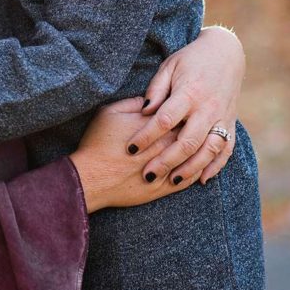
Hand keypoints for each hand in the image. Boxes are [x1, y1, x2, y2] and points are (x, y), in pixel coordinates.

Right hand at [70, 97, 198, 211]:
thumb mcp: (110, 113)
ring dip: (198, 151)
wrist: (91, 178)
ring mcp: (166, 169)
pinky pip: (188, 180)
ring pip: (194, 158)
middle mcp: (164, 146)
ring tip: (198, 144)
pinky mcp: (163, 188)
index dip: (185, 110)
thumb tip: (151, 100)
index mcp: (154, 125)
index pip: (180, 113)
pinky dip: (194, 172)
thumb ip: (134, 103)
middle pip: (191, 134)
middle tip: (196, 123)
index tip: (185, 108)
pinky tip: (195, 166)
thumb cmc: (98, 143)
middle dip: (195, 128)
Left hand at [125, 26, 243, 186]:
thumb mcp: (169, 66)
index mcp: (189, 92)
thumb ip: (156, 90)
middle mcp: (208, 108)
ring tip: (171, 181)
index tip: (130, 148)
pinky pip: (226, 150)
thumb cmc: (190, 59)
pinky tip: (201, 180)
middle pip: (187, 141)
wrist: (226, 53)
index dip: (147, 136)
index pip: (165, 120)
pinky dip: (215, 166)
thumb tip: (144, 111)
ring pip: (208, 150)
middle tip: (147, 175)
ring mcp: (222, 117)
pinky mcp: (231, 124)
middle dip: (166, 161)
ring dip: (191, 168)